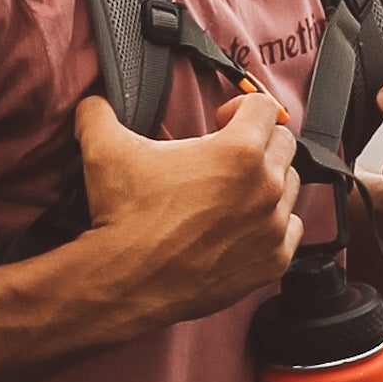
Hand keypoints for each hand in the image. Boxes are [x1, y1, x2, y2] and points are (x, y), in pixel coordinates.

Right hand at [77, 87, 300, 325]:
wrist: (126, 280)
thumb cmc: (123, 215)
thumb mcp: (104, 148)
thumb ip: (99, 111)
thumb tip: (91, 101)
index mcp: (239, 150)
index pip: (263, 107)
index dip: (239, 108)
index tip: (220, 122)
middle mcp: (266, 186)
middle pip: (283, 144)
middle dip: (258, 142)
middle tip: (227, 156)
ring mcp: (273, 226)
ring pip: (290, 186)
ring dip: (267, 182)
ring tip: (233, 192)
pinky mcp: (273, 261)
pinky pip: (291, 230)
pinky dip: (272, 225)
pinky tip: (242, 226)